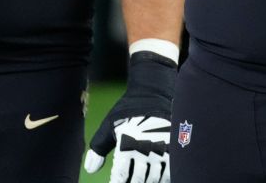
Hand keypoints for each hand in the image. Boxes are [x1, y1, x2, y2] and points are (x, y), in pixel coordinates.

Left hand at [85, 52, 176, 182]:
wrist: (153, 91)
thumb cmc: (128, 109)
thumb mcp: (109, 125)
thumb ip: (99, 148)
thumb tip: (90, 169)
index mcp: (127, 147)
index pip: (120, 178)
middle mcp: (145, 151)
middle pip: (138, 181)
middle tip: (130, 182)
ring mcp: (162, 151)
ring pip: (155, 179)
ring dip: (148, 182)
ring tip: (142, 181)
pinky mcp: (175, 149)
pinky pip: (169, 172)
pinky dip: (162, 179)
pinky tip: (156, 179)